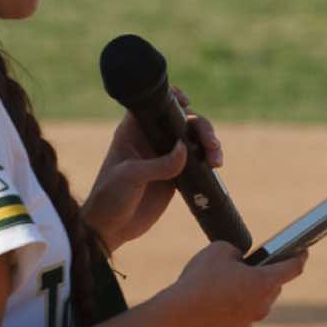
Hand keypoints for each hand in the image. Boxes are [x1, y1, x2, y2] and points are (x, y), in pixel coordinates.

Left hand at [83, 86, 223, 249]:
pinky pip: (198, 161)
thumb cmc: (109, 197)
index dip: (173, 98)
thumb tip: (185, 150)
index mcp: (133, 131)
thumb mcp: (130, 176)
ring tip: (216, 161)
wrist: (110, 228)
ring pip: (194, 140)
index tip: (186, 103)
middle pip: (183, 121)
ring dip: (210, 144)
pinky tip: (214, 167)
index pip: (155, 105)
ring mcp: (165, 157)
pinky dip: (209, 160)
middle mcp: (151, 139)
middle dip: (201, 127)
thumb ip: (158, 164)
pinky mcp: (176, 175)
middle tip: (210, 144)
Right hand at [157, 242, 304, 326]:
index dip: (300, 255)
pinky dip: (237, 303)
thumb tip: (240, 261)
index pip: (294, 267)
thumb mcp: (221, 249)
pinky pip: (243, 311)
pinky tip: (219, 296)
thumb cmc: (200, 279)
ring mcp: (250, 319)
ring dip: (251, 289)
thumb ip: (238, 252)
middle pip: (275, 285)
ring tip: (231, 279)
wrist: (178, 313)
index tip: (303, 250)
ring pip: (259, 299)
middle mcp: (263, 304)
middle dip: (266, 273)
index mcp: (265, 282)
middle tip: (254, 262)